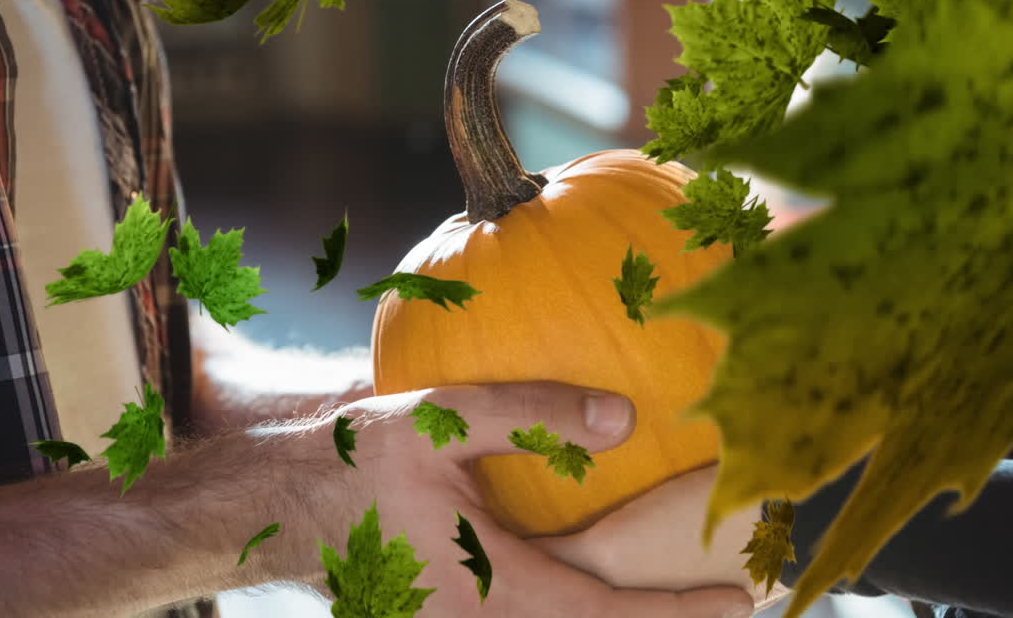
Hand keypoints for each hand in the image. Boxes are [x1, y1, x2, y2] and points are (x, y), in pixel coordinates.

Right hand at [269, 382, 754, 617]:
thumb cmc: (352, 460)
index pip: (603, 615)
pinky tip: (595, 593)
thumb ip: (532, 415)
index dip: (676, 614)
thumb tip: (623, 419)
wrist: (274, 505)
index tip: (737, 601)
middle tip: (728, 606)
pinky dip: (572, 617)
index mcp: (486, 588)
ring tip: (675, 601)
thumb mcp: (442, 420)